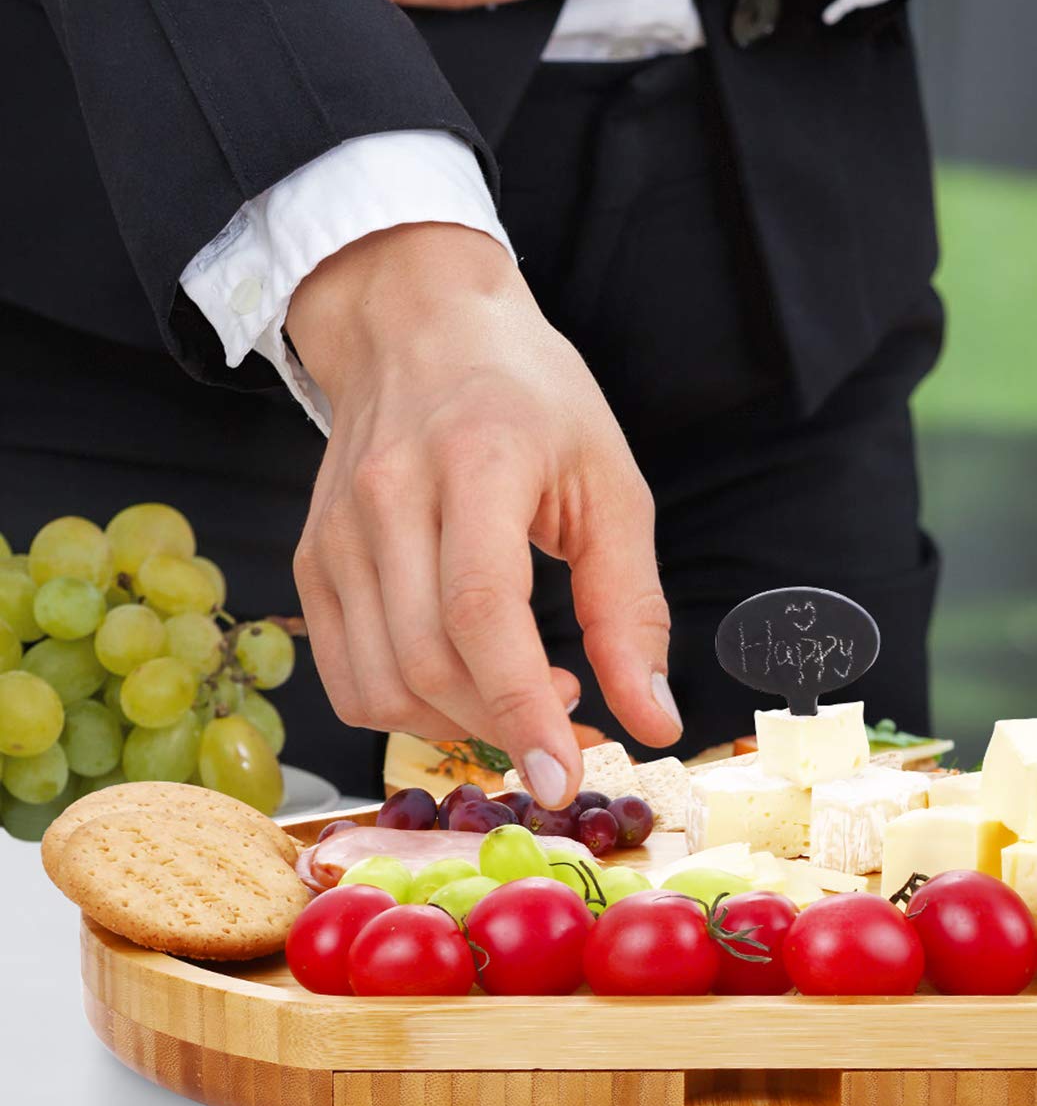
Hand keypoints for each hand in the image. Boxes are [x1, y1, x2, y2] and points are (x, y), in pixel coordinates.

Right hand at [285, 222, 681, 804]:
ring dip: (459, 723)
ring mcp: (337, 534)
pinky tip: (465, 678)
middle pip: (429, 660)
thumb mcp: (610, 482)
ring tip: (523, 691)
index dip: (523, 708)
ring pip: (380, 683)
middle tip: (569, 721)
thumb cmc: (530, 397)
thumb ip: (630, 605)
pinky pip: (346, 675)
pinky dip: (408, 707)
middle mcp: (388, 499)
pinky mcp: (313, 561)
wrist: (419, 327)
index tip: (566, 777)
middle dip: (505, 724)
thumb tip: (654, 720)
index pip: (482, 612)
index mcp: (476, 463)